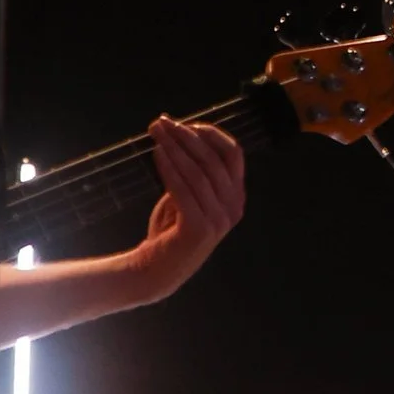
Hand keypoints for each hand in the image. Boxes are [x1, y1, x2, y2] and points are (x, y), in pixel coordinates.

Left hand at [115, 118, 247, 303]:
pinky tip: (156, 153)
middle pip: (213, 160)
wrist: (157, 270)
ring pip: (198, 172)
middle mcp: (233, 208)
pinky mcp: (199, 229)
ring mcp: (219, 220)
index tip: (185, 122)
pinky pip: (182, 190)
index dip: (211, 134)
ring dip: (175, 148)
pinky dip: (169, 168)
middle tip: (162, 122)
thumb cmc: (172, 230)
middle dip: (186, 136)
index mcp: (236, 197)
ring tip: (156, 134)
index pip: (233, 154)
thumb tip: (180, 132)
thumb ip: (193, 172)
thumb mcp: (188, 195)